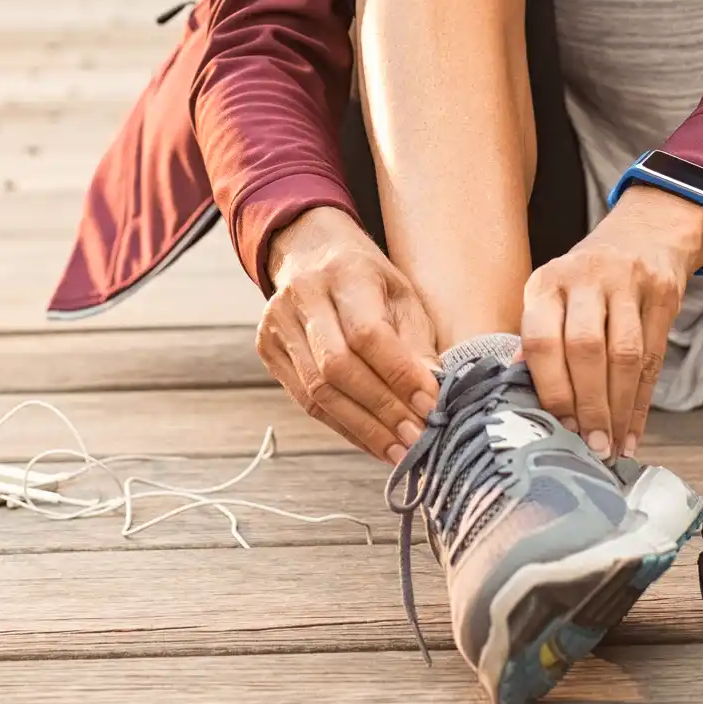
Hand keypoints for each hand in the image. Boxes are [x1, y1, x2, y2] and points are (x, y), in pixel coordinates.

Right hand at [257, 207, 441, 464]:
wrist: (311, 252)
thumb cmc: (368, 279)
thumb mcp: (402, 294)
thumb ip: (417, 342)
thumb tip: (434, 394)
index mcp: (343, 272)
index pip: (367, 333)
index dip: (399, 375)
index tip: (430, 406)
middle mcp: (303, 296)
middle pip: (337, 367)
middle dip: (382, 410)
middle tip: (417, 439)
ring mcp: (278, 323)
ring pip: (318, 391)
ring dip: (363, 428)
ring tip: (399, 451)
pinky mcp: (268, 348)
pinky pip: (305, 400)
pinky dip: (343, 426)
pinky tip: (372, 442)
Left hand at [521, 186, 702, 460]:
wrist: (644, 234)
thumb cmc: (588, 281)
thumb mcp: (553, 296)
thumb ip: (538, 338)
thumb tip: (517, 390)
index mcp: (547, 282)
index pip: (541, 338)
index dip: (551, 388)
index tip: (558, 426)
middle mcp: (584, 278)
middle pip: (585, 348)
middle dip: (588, 405)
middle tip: (590, 446)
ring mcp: (627, 283)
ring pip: (624, 355)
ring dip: (617, 409)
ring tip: (611, 446)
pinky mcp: (662, 293)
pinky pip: (654, 357)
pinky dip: (642, 402)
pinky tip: (633, 432)